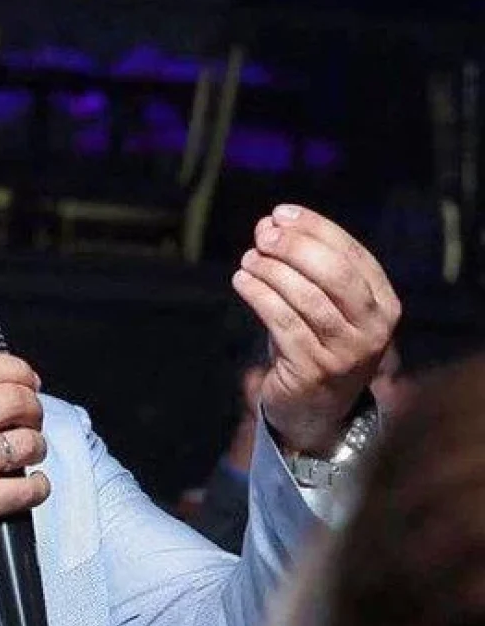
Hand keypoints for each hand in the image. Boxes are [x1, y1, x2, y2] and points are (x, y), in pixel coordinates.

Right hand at [0, 353, 50, 566]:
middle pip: (13, 398)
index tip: (27, 380)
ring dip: (37, 446)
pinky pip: (28, 487)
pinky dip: (38, 486)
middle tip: (31, 418)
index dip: (19, 370)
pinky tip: (30, 484)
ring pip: (27, 440)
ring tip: (29, 453)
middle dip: (33, 407)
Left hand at [233, 205, 400, 453]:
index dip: (315, 229)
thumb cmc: (316, 345)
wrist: (315, 411)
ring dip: (271, 270)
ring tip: (248, 258)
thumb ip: (309, 268)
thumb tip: (271, 224)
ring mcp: (345, 353)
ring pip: (306, 297)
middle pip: (334, 274)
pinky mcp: (313, 370)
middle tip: (263, 234)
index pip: (352, 254)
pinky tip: (242, 281)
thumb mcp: (327, 307)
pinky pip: (282, 323)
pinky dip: (259, 295)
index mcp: (384, 304)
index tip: (280, 213)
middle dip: (295, 247)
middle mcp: (373, 329)